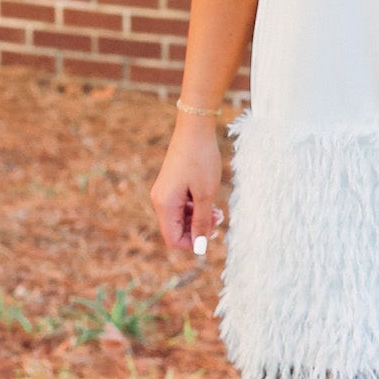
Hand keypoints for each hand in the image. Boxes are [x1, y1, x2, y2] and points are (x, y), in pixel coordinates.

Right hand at [150, 120, 223, 254]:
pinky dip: (196, 208)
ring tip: (217, 211)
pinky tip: (210, 202)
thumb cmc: (201, 160)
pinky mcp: (171, 186)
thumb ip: (202, 222)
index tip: (212, 235)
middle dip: (198, 230)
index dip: (192, 243)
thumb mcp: (206, 194)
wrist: (194, 130)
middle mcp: (160, 200)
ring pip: (180, 218)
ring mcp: (165, 192)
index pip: (173, 239)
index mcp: (164, 204)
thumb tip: (200, 247)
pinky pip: (182, 206)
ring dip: (199, 219)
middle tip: (218, 219)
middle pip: (176, 230)